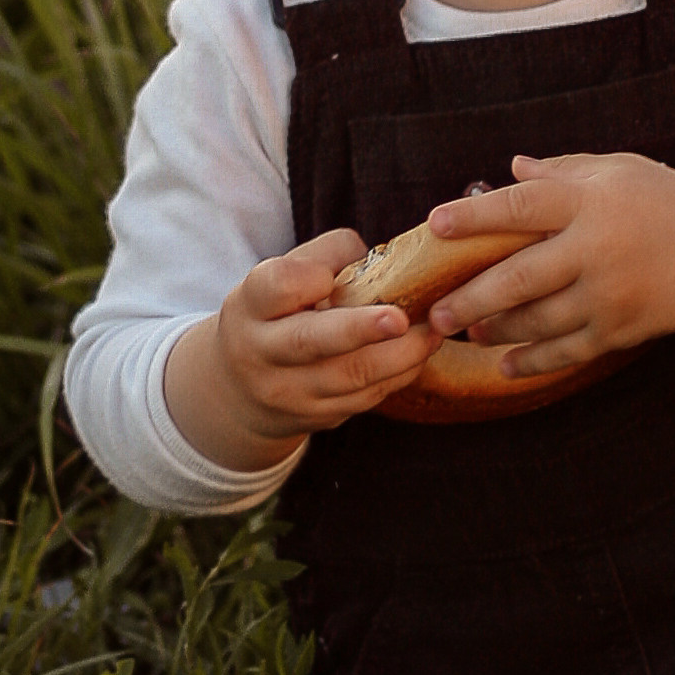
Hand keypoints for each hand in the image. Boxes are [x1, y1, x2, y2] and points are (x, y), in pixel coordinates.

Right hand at [162, 226, 438, 467]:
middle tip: (400, 319)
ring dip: (400, 355)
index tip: (328, 276)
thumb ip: (326, 257)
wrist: (242, 391)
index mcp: (252, 305)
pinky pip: (366, 397)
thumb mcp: (280, 276)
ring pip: (350, 377)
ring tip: (432, 331)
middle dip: (359, 331)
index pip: (277, 286)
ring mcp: (290, 392)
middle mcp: (263, 352)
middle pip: (310, 342)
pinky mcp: (318, 417)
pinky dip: (399, 374)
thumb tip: (385, 258)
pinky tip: (420, 352)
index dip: (307, 278)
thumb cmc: (275, 313)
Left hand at [421, 154, 674, 377]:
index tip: (437, 223)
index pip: (522, 206)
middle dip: (470, 298)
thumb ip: (562, 171)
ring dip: (495, 330)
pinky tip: (506, 365)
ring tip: (467, 331)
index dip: (476, 215)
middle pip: (519, 277)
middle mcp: (598, 248)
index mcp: (591, 201)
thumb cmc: (663, 201)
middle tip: (434, 311)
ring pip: (537, 321)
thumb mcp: (617, 171)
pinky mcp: (621, 329)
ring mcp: (610, 294)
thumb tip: (509, 171)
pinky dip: (532, 361)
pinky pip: (566, 352)